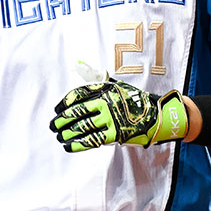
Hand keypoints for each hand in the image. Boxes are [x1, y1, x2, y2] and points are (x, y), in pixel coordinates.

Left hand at [49, 80, 188, 151]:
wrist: (158, 115)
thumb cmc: (133, 100)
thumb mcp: (115, 85)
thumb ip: (95, 78)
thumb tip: (77, 64)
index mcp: (105, 90)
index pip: (78, 95)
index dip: (65, 103)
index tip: (56, 110)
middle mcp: (106, 103)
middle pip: (77, 112)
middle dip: (62, 120)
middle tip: (52, 125)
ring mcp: (111, 119)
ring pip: (82, 127)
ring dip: (67, 132)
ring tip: (59, 136)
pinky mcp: (116, 134)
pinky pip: (92, 140)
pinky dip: (77, 144)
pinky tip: (68, 146)